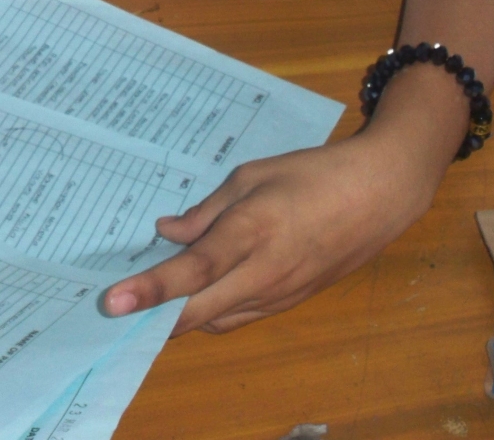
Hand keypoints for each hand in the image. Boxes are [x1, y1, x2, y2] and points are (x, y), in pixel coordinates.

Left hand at [102, 129, 440, 334]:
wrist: (379, 195)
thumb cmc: (313, 174)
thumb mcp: (252, 175)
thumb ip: (207, 210)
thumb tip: (168, 233)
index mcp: (253, 229)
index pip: (194, 269)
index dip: (150, 288)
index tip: (113, 301)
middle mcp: (265, 271)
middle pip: (199, 310)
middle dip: (154, 316)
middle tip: (115, 310)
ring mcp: (281, 293)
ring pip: (217, 320)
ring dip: (181, 317)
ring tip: (147, 301)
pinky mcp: (291, 302)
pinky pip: (240, 317)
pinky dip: (211, 312)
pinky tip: (195, 296)